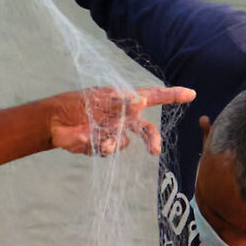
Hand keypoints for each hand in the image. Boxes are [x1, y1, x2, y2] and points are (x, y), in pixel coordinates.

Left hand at [46, 85, 195, 156]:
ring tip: (101, 140)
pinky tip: (90, 141)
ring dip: (114, 142)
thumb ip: (120, 101)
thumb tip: (140, 100)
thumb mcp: (99, 98)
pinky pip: (110, 150)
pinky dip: (102, 147)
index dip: (172, 95)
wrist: (54, 122)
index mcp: (125, 101)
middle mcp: (123, 118)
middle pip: (147, 130)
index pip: (154, 97)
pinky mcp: (103, 146)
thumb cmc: (76, 104)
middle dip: (153, 140)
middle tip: (154, 150)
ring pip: (126, 143)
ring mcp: (114, 133)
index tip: (191, 94)